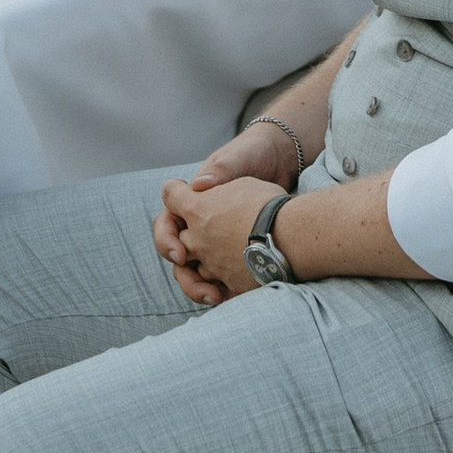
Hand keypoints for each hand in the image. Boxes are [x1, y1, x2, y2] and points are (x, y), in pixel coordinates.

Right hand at [151, 125, 298, 298]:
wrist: (285, 163)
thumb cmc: (256, 154)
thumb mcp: (241, 157)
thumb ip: (223, 168)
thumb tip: (200, 185)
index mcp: (194, 202)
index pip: (167, 223)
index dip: (167, 239)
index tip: (181, 253)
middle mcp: (202, 223)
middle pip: (179, 257)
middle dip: (187, 278)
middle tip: (206, 291)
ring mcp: (220, 239)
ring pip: (199, 272)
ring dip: (204, 288)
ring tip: (220, 297)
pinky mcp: (239, 250)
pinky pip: (225, 276)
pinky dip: (228, 288)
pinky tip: (239, 295)